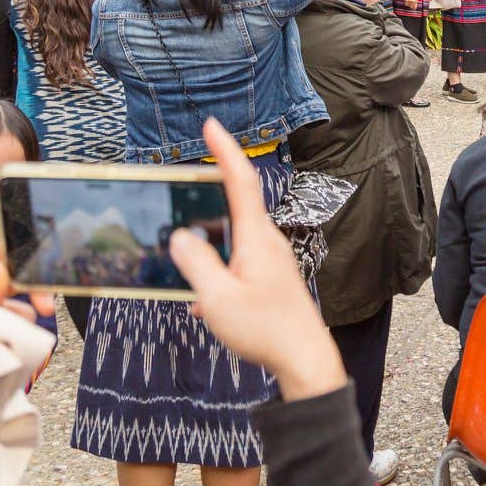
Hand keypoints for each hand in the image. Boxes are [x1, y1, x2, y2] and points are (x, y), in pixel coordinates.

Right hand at [170, 118, 346, 401]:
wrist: (305, 359)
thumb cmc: (265, 330)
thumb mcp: (218, 298)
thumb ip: (196, 264)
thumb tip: (181, 236)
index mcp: (256, 238)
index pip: (241, 182)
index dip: (226, 151)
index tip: (212, 126)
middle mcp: (267, 242)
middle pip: (235, 207)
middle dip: (208, 198)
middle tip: (184, 188)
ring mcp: (271, 260)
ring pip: (233, 241)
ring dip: (210, 251)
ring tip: (193, 276)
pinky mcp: (271, 278)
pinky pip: (237, 264)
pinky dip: (218, 276)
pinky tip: (206, 306)